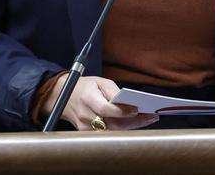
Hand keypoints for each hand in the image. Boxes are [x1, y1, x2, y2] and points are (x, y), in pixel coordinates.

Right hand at [40, 75, 158, 130]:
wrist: (63, 96)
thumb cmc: (84, 87)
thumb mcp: (99, 81)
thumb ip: (113, 91)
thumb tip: (128, 101)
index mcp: (87, 98)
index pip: (105, 109)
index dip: (121, 111)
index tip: (137, 109)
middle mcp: (85, 115)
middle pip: (112, 123)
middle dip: (134, 121)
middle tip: (151, 117)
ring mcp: (85, 126)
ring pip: (113, 130)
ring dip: (131, 125)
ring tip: (147, 119)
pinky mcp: (87, 133)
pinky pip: (108, 132)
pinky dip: (123, 128)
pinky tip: (134, 123)